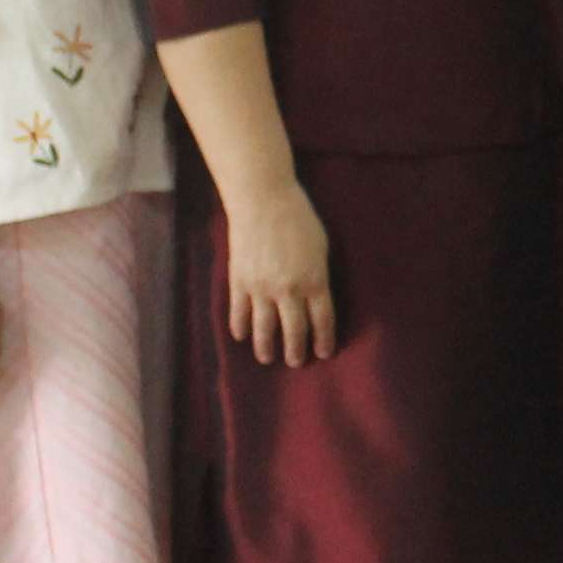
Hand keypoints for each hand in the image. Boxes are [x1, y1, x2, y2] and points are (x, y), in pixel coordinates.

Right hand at [222, 181, 335, 366]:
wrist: (262, 200)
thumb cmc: (298, 218)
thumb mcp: (321, 247)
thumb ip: (319, 275)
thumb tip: (317, 298)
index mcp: (315, 280)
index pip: (322, 321)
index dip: (323, 340)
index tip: (323, 353)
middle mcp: (289, 290)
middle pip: (295, 331)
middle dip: (296, 351)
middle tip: (296, 362)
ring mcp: (262, 288)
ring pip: (264, 329)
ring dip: (267, 347)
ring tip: (268, 358)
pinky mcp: (239, 281)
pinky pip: (239, 313)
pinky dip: (240, 327)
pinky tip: (242, 336)